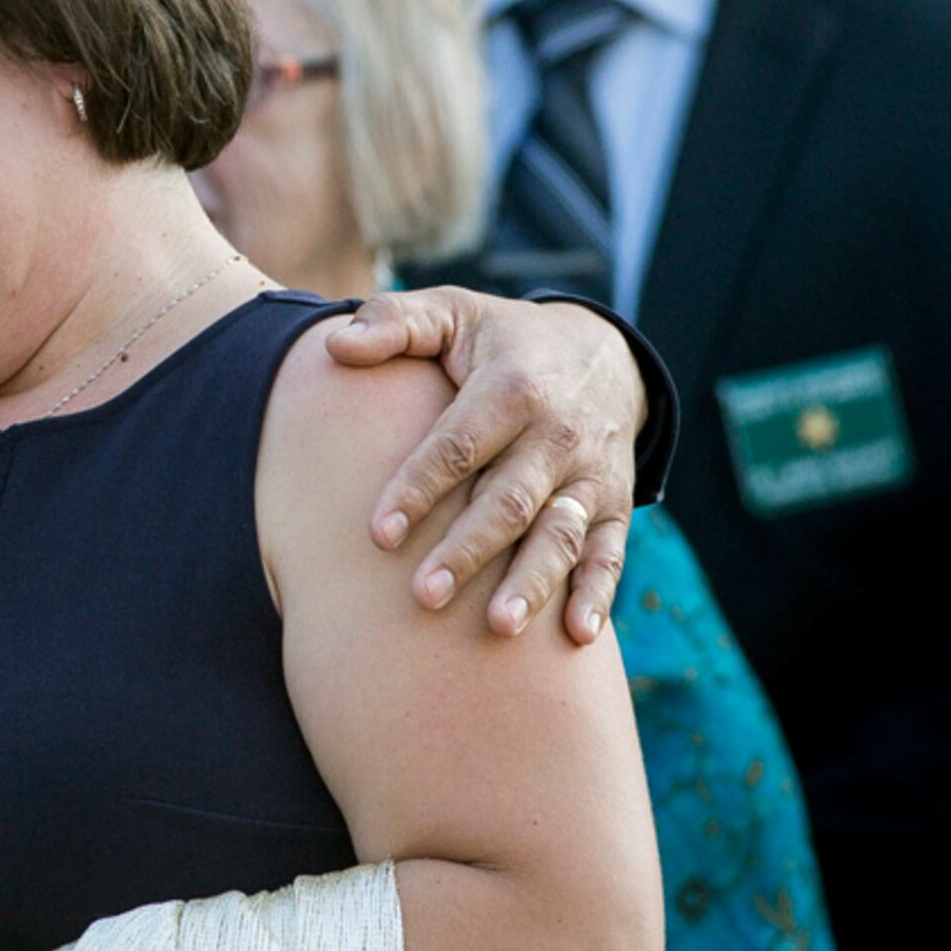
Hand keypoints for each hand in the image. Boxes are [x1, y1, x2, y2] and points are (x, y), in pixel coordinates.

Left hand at [329, 287, 642, 640]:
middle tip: (425, 597)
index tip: (379, 535)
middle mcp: (556, 433)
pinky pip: (610, 552)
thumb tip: (336, 346)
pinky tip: (576, 637)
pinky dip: (598, 594)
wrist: (602, 354)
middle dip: (468, 549)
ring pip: (561, 533)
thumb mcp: (454, 313)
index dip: (419, 487)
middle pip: (509, 498)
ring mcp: (589, 473)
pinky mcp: (614, 503)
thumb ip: (395, 323)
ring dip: (533, 582)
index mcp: (512, 387)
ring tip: (500, 628)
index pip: (459, 444)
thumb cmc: (502, 343)